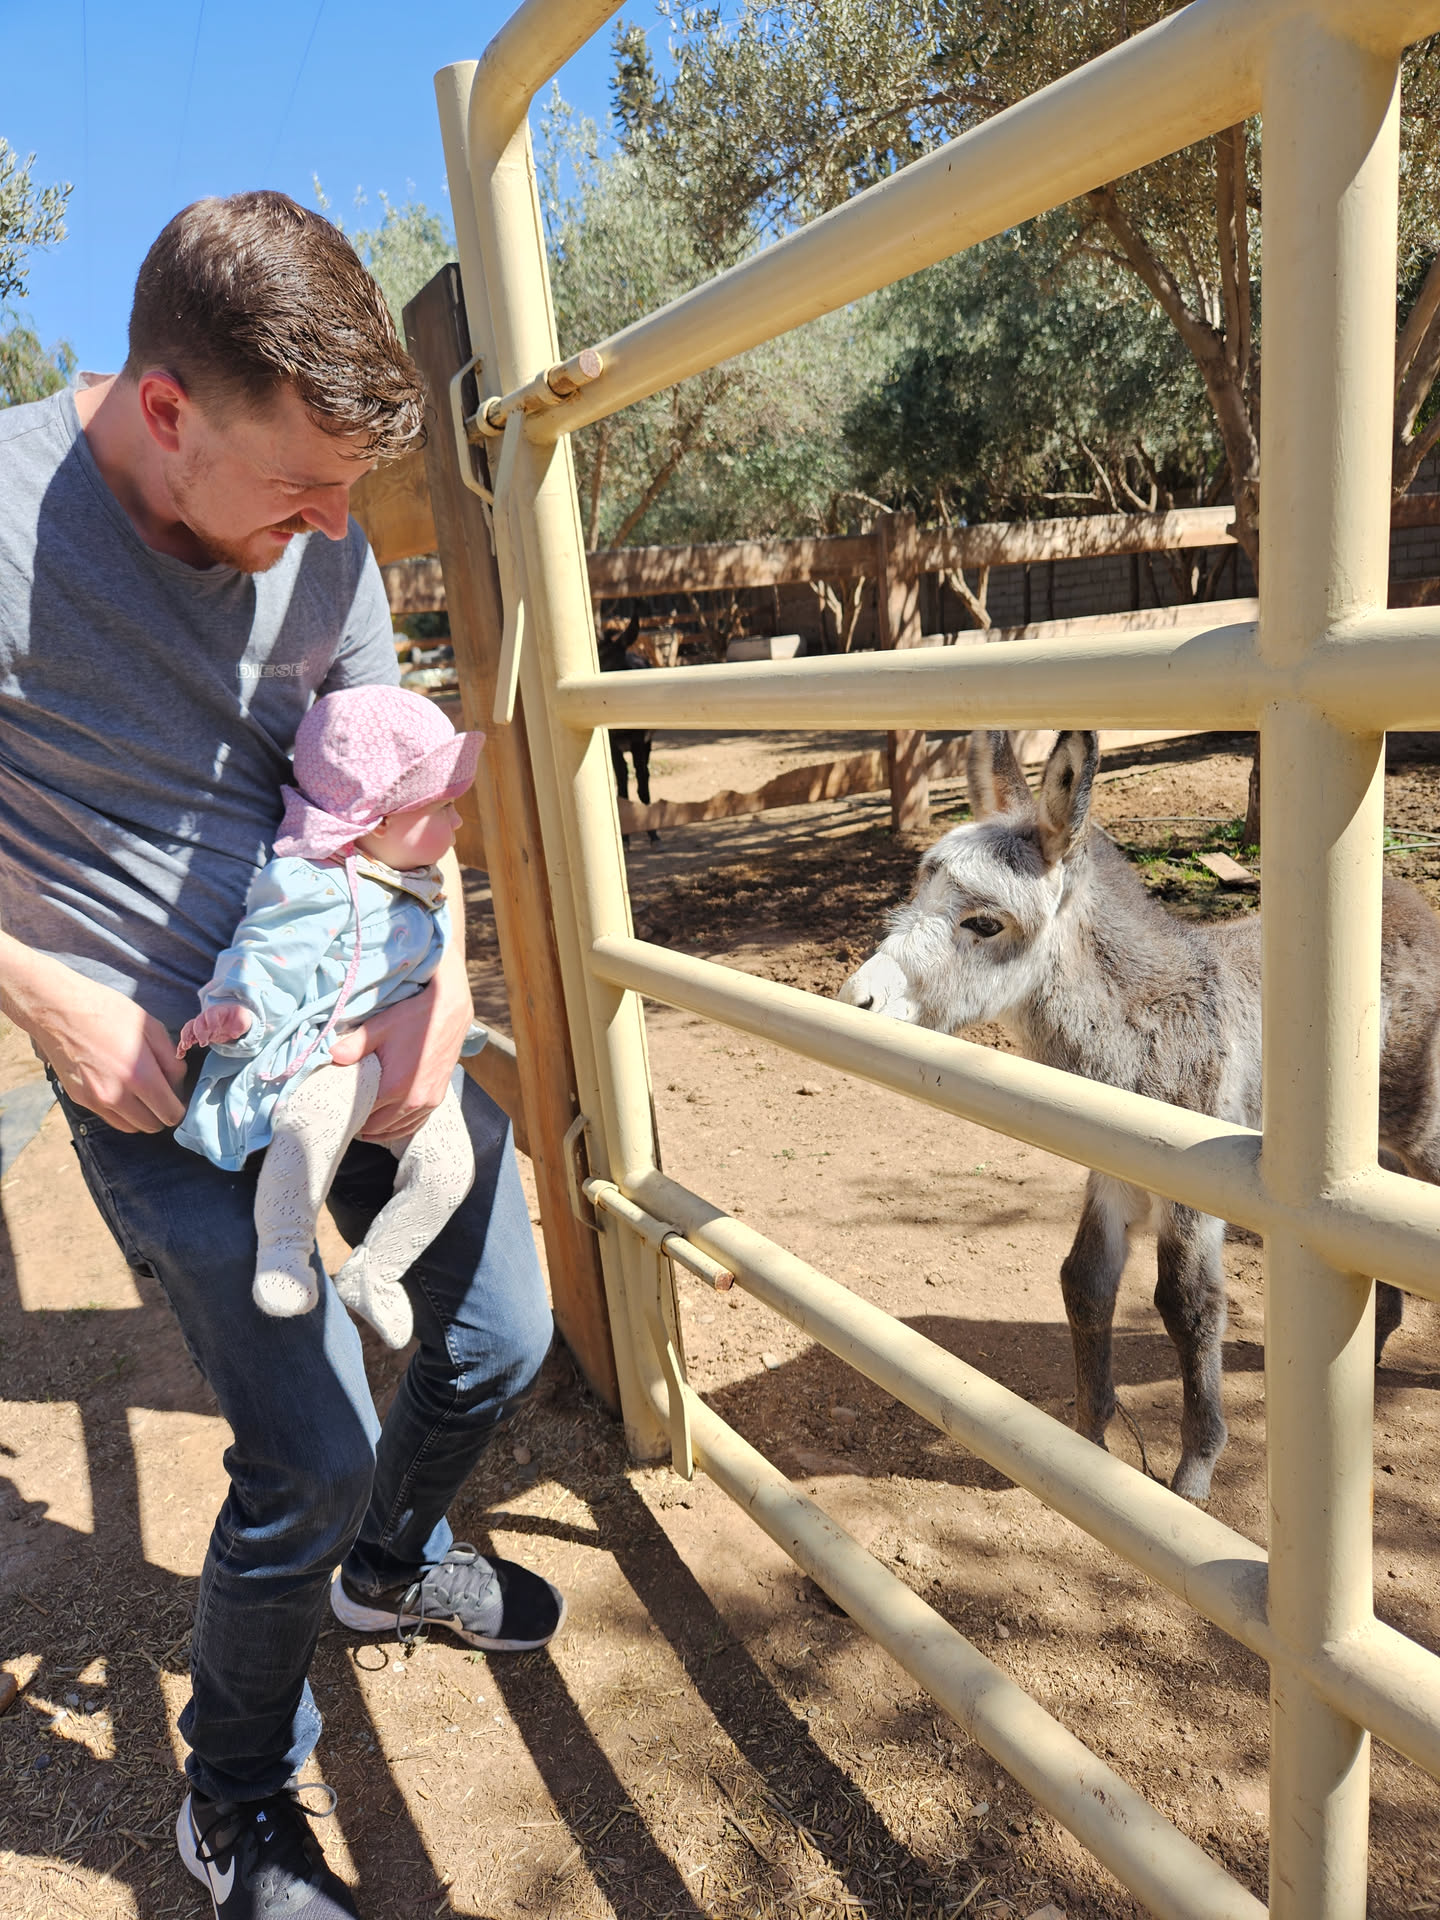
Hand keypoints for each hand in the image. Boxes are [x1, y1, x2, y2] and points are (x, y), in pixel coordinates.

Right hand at [0, 943, 185, 1132]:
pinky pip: (110, 1118)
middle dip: (162, 1113)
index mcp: (140, 1076)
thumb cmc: (107, 1012)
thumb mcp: (150, 1027)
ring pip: (131, 1127)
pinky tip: (121, 1089)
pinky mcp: (80, 1100)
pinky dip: (121, 1112)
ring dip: (141, 1116)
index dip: (179, 1108)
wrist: (58, 1010)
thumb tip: (178, 1081)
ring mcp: (96, 1100)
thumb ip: (171, 1060)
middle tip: (161, 1093)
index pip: (170, 1114)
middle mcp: (117, 1095)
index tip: (178, 1097)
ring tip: (142, 1093)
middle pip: (152, 1126)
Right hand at [177, 1002, 253, 1056]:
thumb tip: (235, 1033)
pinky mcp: (198, 1035)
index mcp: (217, 1012)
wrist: (233, 1020)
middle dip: (199, 1032)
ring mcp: (200, 1026)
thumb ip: (241, 1023)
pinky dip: (182, 1046)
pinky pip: (187, 1039)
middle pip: (198, 1022)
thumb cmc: (238, 1019)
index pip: (210, 1014)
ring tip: (186, 1047)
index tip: (215, 1031)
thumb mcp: (243, 1019)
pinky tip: (180, 1055)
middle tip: (204, 1043)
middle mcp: (206, 1018)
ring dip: (186, 1037)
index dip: (211, 1021)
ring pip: (189, 1029)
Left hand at [327, 957, 473, 1143]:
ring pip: (398, 1129)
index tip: (337, 1115)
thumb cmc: (414, 1017)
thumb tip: (330, 1057)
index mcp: (395, 1086)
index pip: (363, 1114)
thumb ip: (353, 1046)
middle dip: (361, 1126)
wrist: (449, 1010)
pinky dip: (401, 1128)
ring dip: (380, 1131)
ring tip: (363, 1128)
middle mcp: (413, 1100)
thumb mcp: (379, 1027)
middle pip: (379, 1127)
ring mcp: (428, 1101)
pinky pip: (416, 1123)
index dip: (348, 1116)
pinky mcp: (438, 1097)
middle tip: (346, 1122)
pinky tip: (391, 1126)